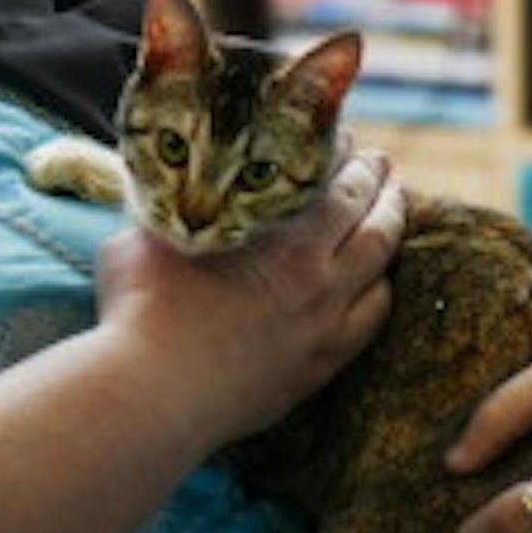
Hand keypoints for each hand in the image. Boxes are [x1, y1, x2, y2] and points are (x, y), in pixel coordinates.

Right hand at [92, 150, 406, 451]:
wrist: (153, 395)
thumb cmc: (139, 311)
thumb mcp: (145, 236)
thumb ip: (166, 208)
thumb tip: (162, 188)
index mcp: (280, 235)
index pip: (332, 177)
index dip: (341, 150)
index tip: (340, 137)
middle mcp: (316, 275)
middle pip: (369, 215)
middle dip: (377, 180)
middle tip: (379, 162)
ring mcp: (325, 324)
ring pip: (381, 265)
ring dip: (391, 228)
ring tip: (392, 208)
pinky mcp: (320, 365)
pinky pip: (373, 319)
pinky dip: (382, 289)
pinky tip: (378, 281)